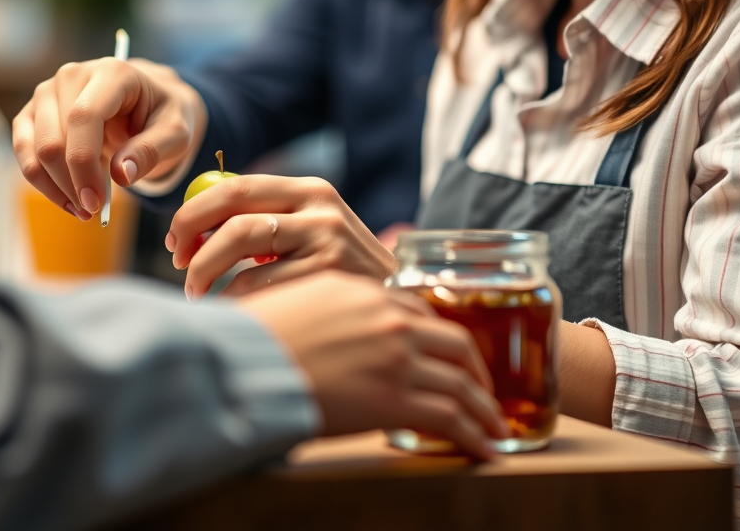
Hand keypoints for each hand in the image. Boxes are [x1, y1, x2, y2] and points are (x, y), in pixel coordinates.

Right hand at [12, 57, 206, 219]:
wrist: (148, 102)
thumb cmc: (162, 115)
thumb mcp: (175, 132)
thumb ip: (151, 151)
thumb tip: (121, 175)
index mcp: (112, 72)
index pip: (84, 117)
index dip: (84, 163)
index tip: (95, 202)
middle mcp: (72, 75)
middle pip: (54, 138)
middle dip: (71, 183)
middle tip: (94, 210)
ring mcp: (48, 91)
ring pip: (34, 148)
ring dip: (55, 186)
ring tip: (84, 208)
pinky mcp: (34, 112)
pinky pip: (25, 151)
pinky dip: (42, 181)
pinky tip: (68, 199)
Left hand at [167, 174, 398, 296]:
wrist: (403, 305)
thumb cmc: (340, 274)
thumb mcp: (311, 233)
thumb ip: (266, 221)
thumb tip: (193, 229)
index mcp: (310, 189)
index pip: (235, 186)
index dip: (194, 212)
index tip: (176, 240)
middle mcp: (320, 207)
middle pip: (233, 212)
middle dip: (191, 237)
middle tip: (178, 264)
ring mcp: (327, 240)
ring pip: (239, 248)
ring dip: (204, 273)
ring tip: (197, 294)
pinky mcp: (329, 275)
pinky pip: (259, 287)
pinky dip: (233, 301)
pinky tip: (232, 313)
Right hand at [238, 271, 508, 458]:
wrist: (245, 362)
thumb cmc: (254, 337)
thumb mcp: (295, 302)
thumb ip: (325, 309)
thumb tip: (326, 328)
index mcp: (363, 290)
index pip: (417, 310)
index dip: (438, 336)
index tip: (447, 354)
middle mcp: (388, 317)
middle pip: (453, 340)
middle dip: (474, 368)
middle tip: (482, 389)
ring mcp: (396, 356)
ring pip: (461, 381)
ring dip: (484, 407)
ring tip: (494, 427)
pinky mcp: (395, 400)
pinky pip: (451, 417)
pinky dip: (475, 434)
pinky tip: (485, 449)